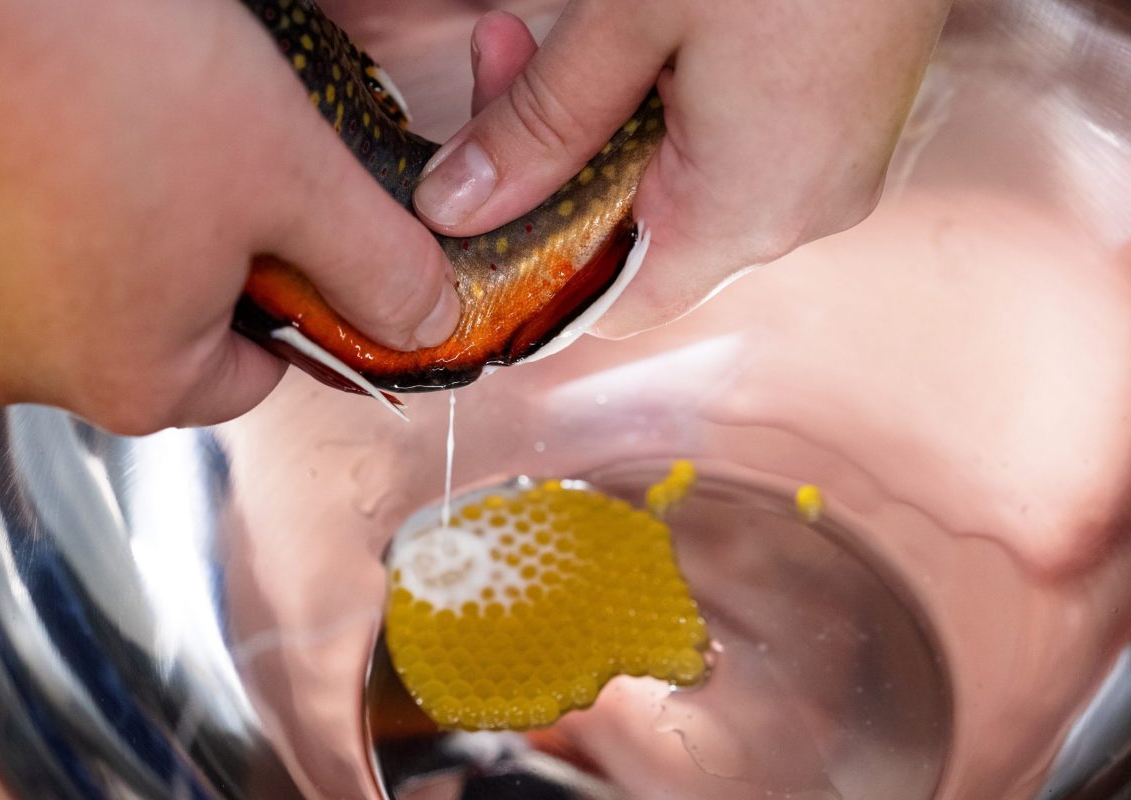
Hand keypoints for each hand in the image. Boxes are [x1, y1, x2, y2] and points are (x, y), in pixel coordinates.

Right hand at [0, 0, 458, 433]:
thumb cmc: (116, 78)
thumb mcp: (294, 181)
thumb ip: (374, 267)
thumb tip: (421, 321)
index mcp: (131, 383)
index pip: (250, 380)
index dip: (294, 311)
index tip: (299, 248)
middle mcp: (32, 370)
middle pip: (170, 341)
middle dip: (211, 272)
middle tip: (226, 180)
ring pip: (95, 292)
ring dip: (134, 236)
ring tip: (148, 149)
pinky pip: (24, 253)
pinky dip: (62, 212)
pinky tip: (81, 143)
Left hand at [414, 0, 950, 336]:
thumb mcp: (630, 18)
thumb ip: (538, 122)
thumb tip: (456, 206)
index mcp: (748, 211)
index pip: (615, 304)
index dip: (537, 265)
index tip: (479, 196)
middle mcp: (800, 210)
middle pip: (639, 233)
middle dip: (560, 155)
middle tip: (507, 56)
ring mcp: (829, 167)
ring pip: (680, 182)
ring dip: (611, 116)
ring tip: (585, 25)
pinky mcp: (841, 122)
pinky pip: (733, 149)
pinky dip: (674, 106)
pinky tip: (651, 37)